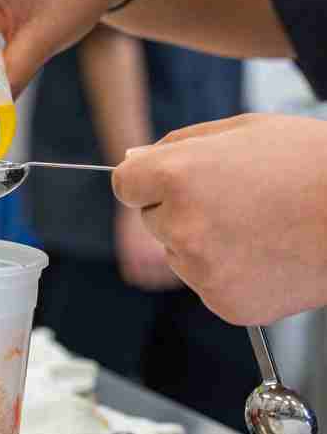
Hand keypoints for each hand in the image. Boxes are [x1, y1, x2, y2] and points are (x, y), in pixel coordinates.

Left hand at [111, 114, 326, 324]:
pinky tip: (268, 254)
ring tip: (260, 226)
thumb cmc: (311, 164)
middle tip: (238, 199)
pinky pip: (208, 284)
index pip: (125, 184)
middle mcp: (182, 225)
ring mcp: (203, 270)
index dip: (150, 179)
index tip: (174, 180)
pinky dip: (230, 274)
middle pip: (153, 219)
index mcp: (178, 175)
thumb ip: (180, 144)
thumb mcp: (244, 130)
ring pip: (180, 254)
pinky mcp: (225, 303)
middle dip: (181, 210)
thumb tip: (136, 159)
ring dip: (205, 244)